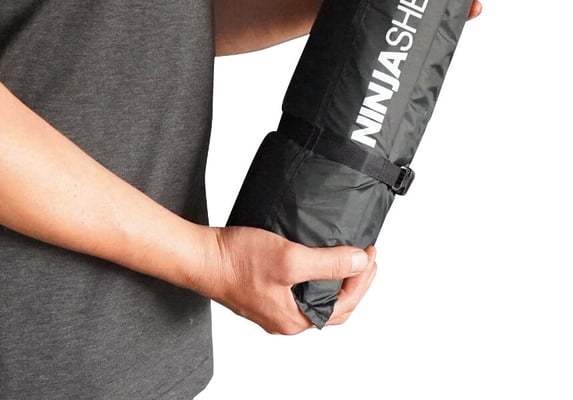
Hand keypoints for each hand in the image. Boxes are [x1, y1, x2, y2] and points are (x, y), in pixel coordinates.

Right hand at [199, 226, 376, 333]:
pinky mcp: (265, 292)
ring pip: (317, 298)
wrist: (201, 257)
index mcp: (294, 319)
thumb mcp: (290, 258)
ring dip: (338, 279)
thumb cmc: (238, 260)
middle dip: (356, 281)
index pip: (344, 305)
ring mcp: (275, 307)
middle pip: (334, 306)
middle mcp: (285, 320)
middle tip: (368, 256)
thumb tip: (360, 262)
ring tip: (350, 256)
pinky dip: (318, 276)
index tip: (372, 252)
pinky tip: (319, 259)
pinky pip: (301, 290)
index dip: (363, 279)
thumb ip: (327, 263)